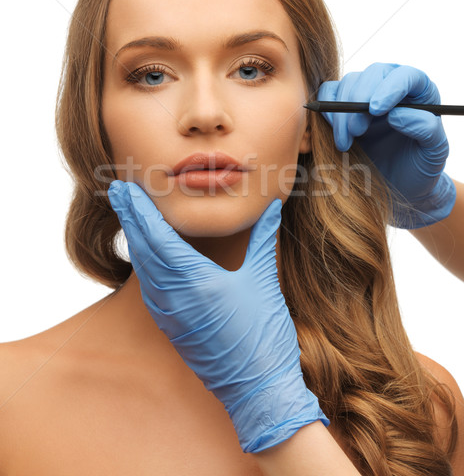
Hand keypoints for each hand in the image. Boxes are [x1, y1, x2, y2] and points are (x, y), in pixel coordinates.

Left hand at [108, 181, 327, 452]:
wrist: (257, 390)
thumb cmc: (262, 336)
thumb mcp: (263, 281)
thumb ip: (262, 239)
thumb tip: (273, 207)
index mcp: (194, 281)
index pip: (158, 237)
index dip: (140, 210)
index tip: (126, 188)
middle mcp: (173, 297)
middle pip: (143, 249)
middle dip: (130, 218)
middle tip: (118, 192)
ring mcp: (169, 315)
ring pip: (143, 269)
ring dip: (135, 239)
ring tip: (130, 216)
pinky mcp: (172, 328)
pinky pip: (150, 288)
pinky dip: (144, 264)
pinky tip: (146, 256)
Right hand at [317, 62, 455, 227]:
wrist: (398, 184)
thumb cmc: (420, 167)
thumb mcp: (435, 154)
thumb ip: (426, 130)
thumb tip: (397, 114)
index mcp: (419, 92)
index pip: (405, 75)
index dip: (389, 88)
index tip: (376, 110)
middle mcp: (392, 86)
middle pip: (372, 73)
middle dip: (359, 101)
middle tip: (357, 131)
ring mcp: (366, 94)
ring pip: (347, 84)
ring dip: (340, 113)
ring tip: (346, 144)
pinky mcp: (344, 104)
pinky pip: (328, 94)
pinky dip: (326, 112)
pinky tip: (337, 134)